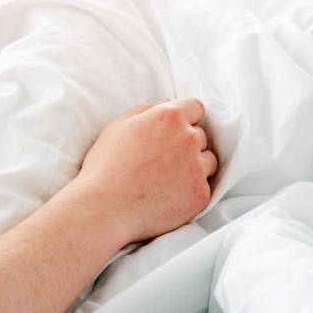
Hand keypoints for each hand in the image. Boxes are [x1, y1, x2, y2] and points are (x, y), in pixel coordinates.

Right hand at [67, 98, 218, 248]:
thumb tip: (164, 104)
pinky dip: (189, 190)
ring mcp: (197, 168)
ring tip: (166, 177)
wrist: (105, 207)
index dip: (185, 117)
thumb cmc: (104, 166)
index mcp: (168, 118)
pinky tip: (167, 195)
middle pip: (200, 136)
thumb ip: (144, 110)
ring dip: (194, 165)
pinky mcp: (200, 194)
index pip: (195, 107)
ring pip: (208, 161)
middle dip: (185, 144)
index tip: (175, 129)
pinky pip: (203, 187)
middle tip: (161, 158)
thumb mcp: (116, 127)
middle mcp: (188, 139)